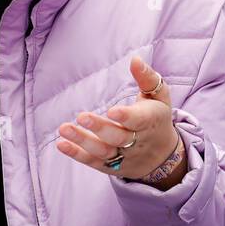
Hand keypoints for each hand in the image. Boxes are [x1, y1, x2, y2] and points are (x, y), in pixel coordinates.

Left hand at [56, 56, 187, 189]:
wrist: (162, 156)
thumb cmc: (157, 118)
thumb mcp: (160, 97)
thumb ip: (148, 78)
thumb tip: (135, 59)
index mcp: (150, 122)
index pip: (139, 121)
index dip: (126, 117)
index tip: (112, 111)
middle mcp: (136, 141)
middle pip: (118, 137)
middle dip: (100, 128)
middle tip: (81, 116)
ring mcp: (123, 156)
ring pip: (103, 151)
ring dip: (82, 141)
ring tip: (64, 129)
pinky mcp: (111, 166)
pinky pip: (93, 161)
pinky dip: (76, 154)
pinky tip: (62, 144)